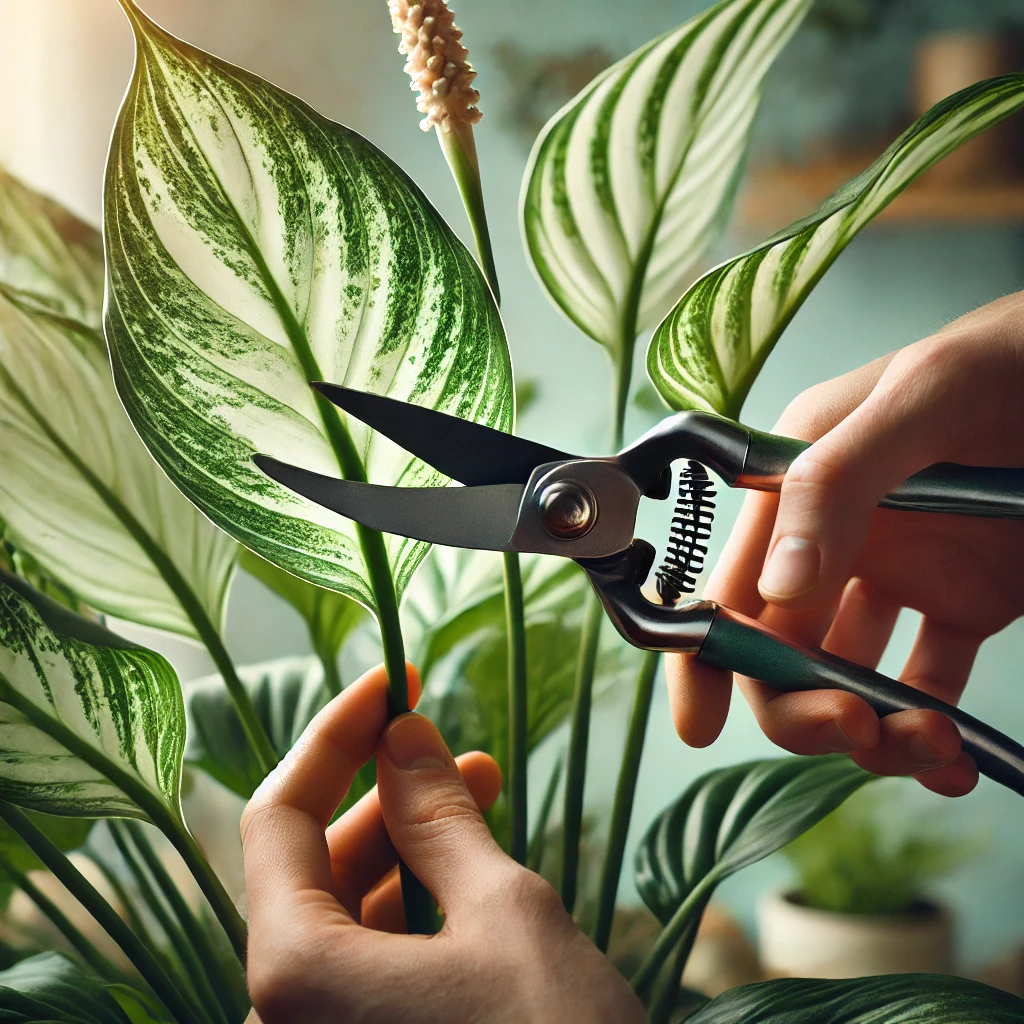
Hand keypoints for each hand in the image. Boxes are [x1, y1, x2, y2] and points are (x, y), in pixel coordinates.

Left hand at [241, 663, 643, 1023]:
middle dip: (384, 792)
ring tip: (478, 789)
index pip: (280, 815)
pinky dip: (417, 905)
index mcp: (293, 977)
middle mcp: (284, 1020)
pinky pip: (372, 963)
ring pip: (346, 915)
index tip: (393, 684)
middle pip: (311, 866)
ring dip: (408, 845)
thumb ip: (437, 818)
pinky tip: (471, 868)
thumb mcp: (504, 913)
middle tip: (447, 739)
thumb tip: (401, 735)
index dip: (335, 736)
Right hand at [667, 291, 1023, 796]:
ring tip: (933, 747)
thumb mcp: (917, 398)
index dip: (703, 654)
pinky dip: (936, 734)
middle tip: (850, 726)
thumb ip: (837, 482)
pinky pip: (930, 681)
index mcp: (794, 488)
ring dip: (875, 730)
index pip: (729, 581)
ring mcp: (894, 574)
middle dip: (800, 705)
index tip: (702, 724)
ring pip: (849, 678)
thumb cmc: (1001, 359)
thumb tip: (776, 590)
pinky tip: (956, 760)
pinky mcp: (960, 600)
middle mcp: (831, 539)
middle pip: (781, 649)